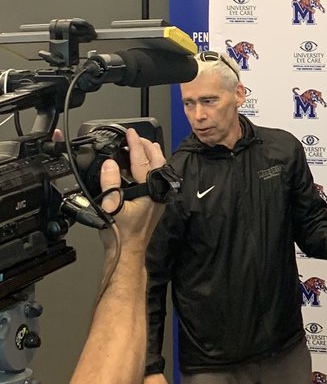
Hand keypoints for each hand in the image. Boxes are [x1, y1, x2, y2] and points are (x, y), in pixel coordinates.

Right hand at [100, 128, 165, 248]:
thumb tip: (110, 164)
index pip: (142, 161)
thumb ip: (110, 182)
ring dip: (151, 156)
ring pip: (159, 169)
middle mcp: (158, 192)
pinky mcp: (157, 201)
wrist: (128, 250)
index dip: (135, 144)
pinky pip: (157, 178)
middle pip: (157, 161)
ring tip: (143, 146)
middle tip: (137, 136)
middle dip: (148, 146)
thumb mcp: (110, 206)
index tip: (130, 133)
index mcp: (149, 190)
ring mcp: (159, 197)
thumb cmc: (120, 233)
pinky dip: (151, 167)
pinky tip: (144, 166)